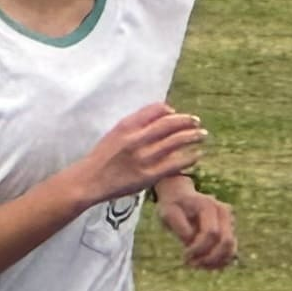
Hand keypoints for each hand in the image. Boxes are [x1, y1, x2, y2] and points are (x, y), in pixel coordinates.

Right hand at [69, 102, 208, 205]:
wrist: (89, 180)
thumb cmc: (103, 157)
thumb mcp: (116, 132)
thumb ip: (137, 123)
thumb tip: (164, 113)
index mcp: (127, 125)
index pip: (155, 110)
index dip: (170, 111)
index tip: (178, 114)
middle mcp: (136, 139)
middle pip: (169, 124)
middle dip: (187, 121)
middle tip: (197, 122)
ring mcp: (143, 158)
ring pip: (175, 142)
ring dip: (192, 137)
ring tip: (202, 135)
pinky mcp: (148, 175)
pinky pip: (174, 164)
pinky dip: (188, 158)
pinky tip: (197, 155)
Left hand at [155, 176, 237, 269]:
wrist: (180, 198)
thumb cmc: (172, 206)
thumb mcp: (167, 213)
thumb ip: (179, 226)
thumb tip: (191, 242)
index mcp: (209, 205)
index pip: (212, 233)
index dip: (199, 248)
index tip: (184, 255)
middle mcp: (224, 213)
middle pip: (227, 242)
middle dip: (209, 257)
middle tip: (191, 263)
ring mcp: (229, 223)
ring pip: (231, 249)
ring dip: (215, 263)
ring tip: (196, 265)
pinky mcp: (229, 233)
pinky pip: (229, 253)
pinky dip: (218, 263)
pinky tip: (203, 264)